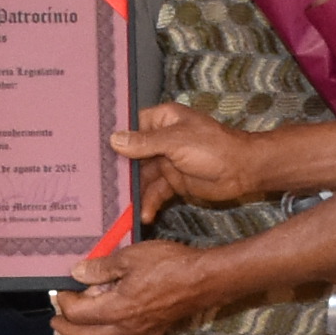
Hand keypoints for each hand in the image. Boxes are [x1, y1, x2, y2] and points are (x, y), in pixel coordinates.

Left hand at [54, 239, 215, 334]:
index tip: (62, 291)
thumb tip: (77, 273)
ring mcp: (142, 333)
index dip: (65, 303)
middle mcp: (126, 327)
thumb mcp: (130, 257)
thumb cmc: (169, 265)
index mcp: (116, 308)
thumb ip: (101, 268)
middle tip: (56, 323)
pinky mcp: (155, 333)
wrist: (204, 279)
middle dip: (68, 331)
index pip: (79, 314)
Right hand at [111, 102, 265, 208]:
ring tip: (120, 207)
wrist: (243, 170)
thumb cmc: (214, 147)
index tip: (92, 151)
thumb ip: (145, 143)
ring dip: (133, 192)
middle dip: (119, 171)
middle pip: (132, 155)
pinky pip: (156, 192)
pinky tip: (144, 214)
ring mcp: (166, 162)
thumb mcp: (176, 141)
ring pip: (142, 177)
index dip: (114, 138)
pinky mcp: (174, 182)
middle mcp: (161, 140)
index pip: (130, 126)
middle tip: (101, 185)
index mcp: (162, 120)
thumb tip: (115, 140)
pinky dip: (150, 203)